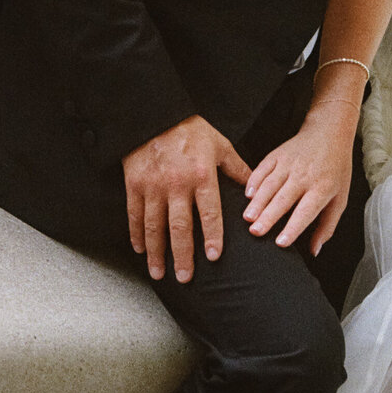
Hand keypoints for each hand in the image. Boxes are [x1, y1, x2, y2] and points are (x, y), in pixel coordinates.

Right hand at [123, 115, 250, 282]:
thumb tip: (257, 190)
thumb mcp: (220, 145)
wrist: (154, 114)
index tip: (213, 257)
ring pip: (154, 226)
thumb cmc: (190, 129)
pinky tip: (140, 250)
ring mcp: (153, 186)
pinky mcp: (134, 184)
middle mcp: (177, 183)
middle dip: (182, 255)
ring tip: (159, 273)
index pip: (210, 213)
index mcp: (202, 175)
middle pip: (180, 227)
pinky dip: (136, 234)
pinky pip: (134, 214)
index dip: (212, 237)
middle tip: (185, 278)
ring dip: (157, 253)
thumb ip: (238, 170)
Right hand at [243, 100, 355, 255]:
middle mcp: (305, 175)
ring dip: (257, 202)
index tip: (280, 242)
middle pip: (284, 199)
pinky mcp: (277, 154)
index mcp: (322, 188)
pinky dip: (254, 181)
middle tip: (255, 232)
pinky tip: (247, 195)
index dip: (293, 227)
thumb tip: (314, 251)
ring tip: (247, 218)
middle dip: (268, 216)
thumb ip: (327, 226)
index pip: (306, 211)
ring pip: (270, 185)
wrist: (329, 133)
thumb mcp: (340, 198)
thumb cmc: (335, 171)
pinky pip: (263, 168)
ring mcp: (290, 163)